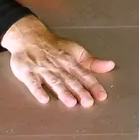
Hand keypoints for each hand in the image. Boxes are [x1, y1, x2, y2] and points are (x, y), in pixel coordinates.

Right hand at [0, 15, 114, 106]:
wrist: (28, 37)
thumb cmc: (54, 47)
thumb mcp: (75, 51)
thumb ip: (92, 62)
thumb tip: (110, 65)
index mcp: (70, 61)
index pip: (84, 74)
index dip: (93, 85)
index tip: (102, 96)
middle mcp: (57, 66)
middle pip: (70, 79)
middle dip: (80, 91)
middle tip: (88, 102)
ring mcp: (42, 69)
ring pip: (54, 81)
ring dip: (62, 92)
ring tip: (71, 102)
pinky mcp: (27, 72)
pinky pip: (32, 83)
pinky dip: (38, 90)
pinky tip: (44, 99)